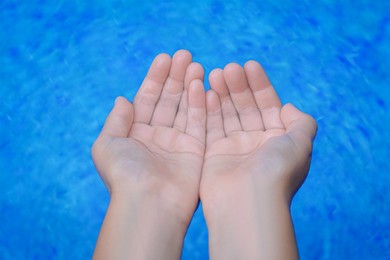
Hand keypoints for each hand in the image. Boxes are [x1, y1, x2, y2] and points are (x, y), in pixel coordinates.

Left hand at [91, 50, 206, 259]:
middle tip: (184, 54)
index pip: (147, 98)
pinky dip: (200, 103)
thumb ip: (116, 120)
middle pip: (167, 99)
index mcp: (135, 133)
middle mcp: (156, 135)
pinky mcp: (196, 150)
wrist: (148, 204)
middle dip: (175, 76)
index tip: (164, 58)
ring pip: (184, 107)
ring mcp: (177, 142)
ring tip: (195, 64)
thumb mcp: (108, 144)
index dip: (155, 78)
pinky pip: (199, 121)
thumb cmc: (124, 175)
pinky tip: (201, 84)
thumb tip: (122, 98)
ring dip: (189, 85)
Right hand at [200, 61, 316, 258]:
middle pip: (246, 107)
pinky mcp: (214, 154)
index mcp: (278, 140)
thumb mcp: (301, 143)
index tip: (250, 65)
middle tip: (228, 68)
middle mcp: (256, 143)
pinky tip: (206, 91)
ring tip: (215, 74)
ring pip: (227, 114)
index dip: (260, 84)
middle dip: (238, 86)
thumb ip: (301, 122)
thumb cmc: (277, 172)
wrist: (248, 202)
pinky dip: (209, 109)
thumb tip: (289, 107)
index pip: (268, 105)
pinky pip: (211, 127)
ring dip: (222, 93)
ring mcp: (234, 148)